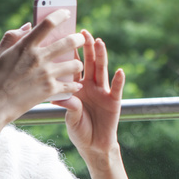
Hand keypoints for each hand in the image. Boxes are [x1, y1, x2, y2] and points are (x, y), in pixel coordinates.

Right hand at [0, 12, 83, 124]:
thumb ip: (12, 36)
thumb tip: (28, 26)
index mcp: (26, 46)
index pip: (47, 23)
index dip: (60, 15)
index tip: (67, 14)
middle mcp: (39, 58)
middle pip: (68, 42)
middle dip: (78, 39)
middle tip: (80, 39)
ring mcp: (46, 74)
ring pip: (75, 64)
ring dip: (78, 64)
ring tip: (76, 65)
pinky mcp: (50, 90)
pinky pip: (70, 86)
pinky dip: (74, 85)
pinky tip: (74, 85)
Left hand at [60, 30, 124, 165]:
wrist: (94, 145)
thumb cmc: (80, 130)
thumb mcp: (70, 118)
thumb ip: (68, 106)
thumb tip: (58, 97)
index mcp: (78, 87)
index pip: (73, 66)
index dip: (71, 52)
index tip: (66, 37)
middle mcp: (91, 86)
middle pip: (89, 63)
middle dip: (87, 47)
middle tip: (83, 32)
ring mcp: (103, 91)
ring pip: (102, 70)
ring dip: (101, 56)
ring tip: (99, 42)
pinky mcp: (114, 101)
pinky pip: (116, 88)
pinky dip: (118, 80)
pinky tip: (119, 71)